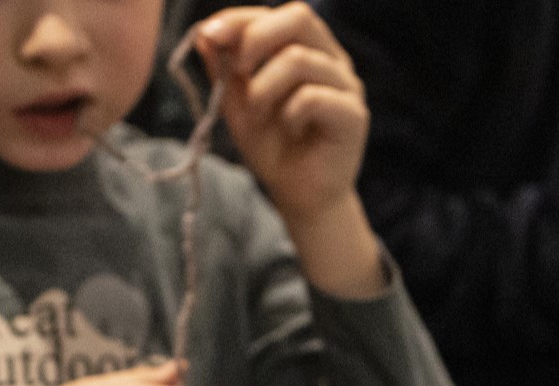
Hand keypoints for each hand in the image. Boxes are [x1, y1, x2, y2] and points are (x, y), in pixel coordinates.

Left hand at [196, 5, 370, 232]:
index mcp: (306, 48)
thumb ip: (224, 68)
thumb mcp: (238, 103)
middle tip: (237, 72)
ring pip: (300, 59)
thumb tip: (204, 32)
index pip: (276, 14)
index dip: (241, 19)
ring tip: (258, 116)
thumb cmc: (273, 145)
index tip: (209, 34)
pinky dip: (289, 113)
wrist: (299, 195)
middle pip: (300, 17)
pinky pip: (313, 97)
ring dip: (264, 89)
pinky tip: (289, 129)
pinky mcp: (354, 115)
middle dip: (257, 38)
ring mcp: (346, 85)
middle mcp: (331, 59)